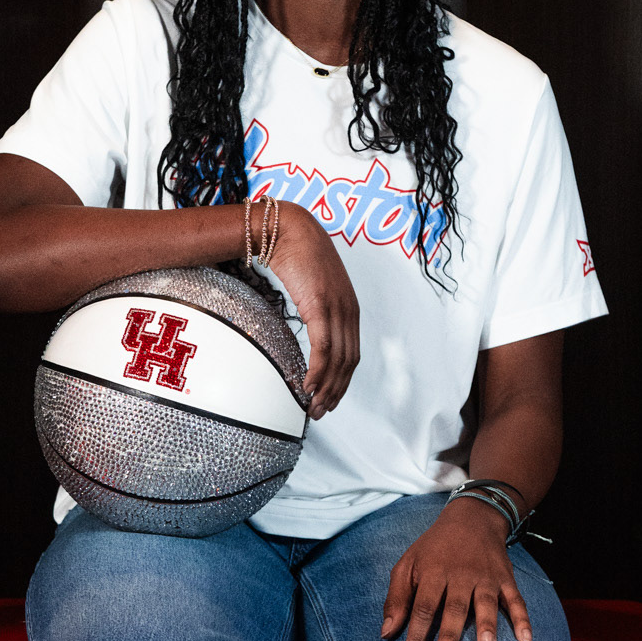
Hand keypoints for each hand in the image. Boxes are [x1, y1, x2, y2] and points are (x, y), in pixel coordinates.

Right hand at [262, 201, 359, 417]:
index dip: (343, 381)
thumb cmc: (297, 255)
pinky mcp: (320, 307)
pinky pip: (323, 348)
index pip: (353, 354)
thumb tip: (309, 330)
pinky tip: (308, 386)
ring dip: (326, 388)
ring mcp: (337, 309)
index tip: (331, 399)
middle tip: (322, 412)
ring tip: (314, 406)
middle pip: (348, 363)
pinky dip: (317, 371)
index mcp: (349, 308)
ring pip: (337, 360)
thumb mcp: (314, 288)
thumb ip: (317, 310)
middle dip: (336, 391)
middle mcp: (348, 311)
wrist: (288, 229)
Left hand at [381, 499, 533, 640]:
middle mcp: (461, 575)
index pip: (423, 607)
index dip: (416, 635)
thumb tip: (386, 633)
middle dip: (449, 636)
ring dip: (487, 625)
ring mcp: (486, 577)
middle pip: (454, 608)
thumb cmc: (433, 549)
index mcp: (433, 572)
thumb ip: (396, 598)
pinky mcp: (505, 579)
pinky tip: (525, 639)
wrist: (472, 518)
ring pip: (486, 603)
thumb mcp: (407, 564)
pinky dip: (522, 618)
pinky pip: (515, 599)